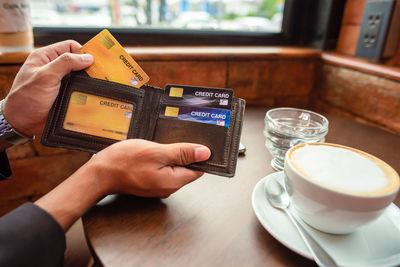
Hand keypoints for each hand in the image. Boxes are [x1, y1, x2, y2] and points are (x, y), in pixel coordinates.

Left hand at [2, 40, 93, 135]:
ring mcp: (59, 83)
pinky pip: (79, 91)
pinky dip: (86, 93)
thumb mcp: (46, 76)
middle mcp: (53, 68)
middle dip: (89, 68)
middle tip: (103, 74)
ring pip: (80, 78)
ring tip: (100, 86)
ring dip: (88, 82)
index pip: (70, 47)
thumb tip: (88, 57)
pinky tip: (94, 96)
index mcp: (46, 57)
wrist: (21, 123)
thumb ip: (66, 63)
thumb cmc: (26, 97)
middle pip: (77, 62)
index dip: (83, 52)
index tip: (96, 62)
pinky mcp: (64, 96)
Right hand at [86, 139, 210, 196]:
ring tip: (154, 148)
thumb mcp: (157, 152)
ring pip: (172, 167)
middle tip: (165, 143)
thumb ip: (182, 153)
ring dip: (167, 155)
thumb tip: (205, 153)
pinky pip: (161, 169)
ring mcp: (158, 186)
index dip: (198, 155)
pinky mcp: (150, 182)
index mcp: (174, 181)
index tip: (189, 143)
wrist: (99, 173)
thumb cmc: (124, 162)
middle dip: (180, 153)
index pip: (198, 169)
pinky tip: (148, 153)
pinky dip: (158, 159)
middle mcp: (168, 187)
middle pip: (186, 168)